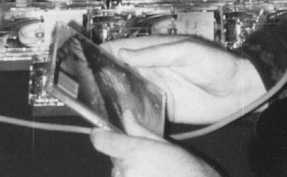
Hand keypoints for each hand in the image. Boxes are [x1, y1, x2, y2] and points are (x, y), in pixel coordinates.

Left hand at [90, 121, 216, 176]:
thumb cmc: (186, 169)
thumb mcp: (165, 144)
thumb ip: (141, 130)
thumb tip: (127, 115)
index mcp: (134, 151)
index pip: (102, 141)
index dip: (100, 134)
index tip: (100, 131)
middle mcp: (125, 170)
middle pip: (114, 158)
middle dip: (125, 155)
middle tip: (147, 156)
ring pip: (120, 173)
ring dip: (130, 171)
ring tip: (153, 171)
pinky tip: (152, 176)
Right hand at [99, 36, 265, 123]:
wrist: (236, 90)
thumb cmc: (215, 63)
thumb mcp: (186, 51)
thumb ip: (156, 54)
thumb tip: (125, 53)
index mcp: (156, 50)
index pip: (126, 48)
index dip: (106, 51)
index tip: (85, 57)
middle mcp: (153, 69)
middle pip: (122, 72)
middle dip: (103, 76)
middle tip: (82, 85)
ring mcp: (157, 90)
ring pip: (128, 92)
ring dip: (112, 97)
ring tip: (92, 104)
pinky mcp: (163, 109)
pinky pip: (141, 112)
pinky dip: (128, 115)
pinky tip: (114, 121)